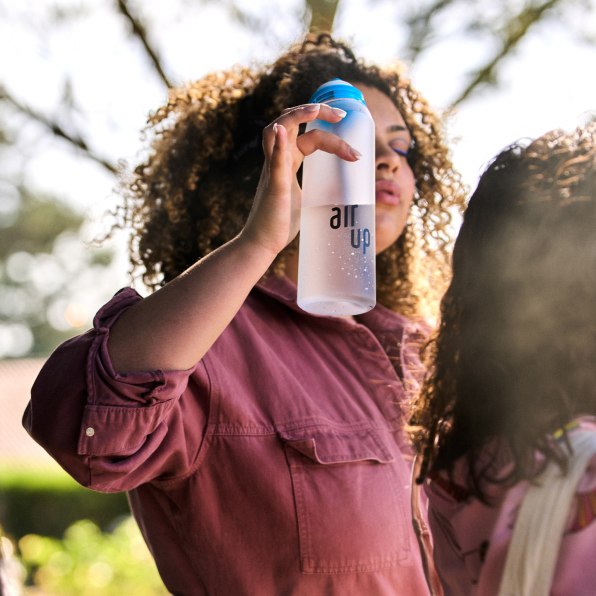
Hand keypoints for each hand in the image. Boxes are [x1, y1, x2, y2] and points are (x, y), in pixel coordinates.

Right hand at [240, 103, 360, 257]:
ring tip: (317, 110)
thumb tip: (340, 190)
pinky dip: (279, 144)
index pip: (307, 136)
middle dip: (316, 111)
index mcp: (287, 164)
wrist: (261, 244)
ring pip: (278, 131)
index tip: (352, 144)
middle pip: (290, 122)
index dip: (328, 132)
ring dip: (296, 116)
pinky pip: (274, 162)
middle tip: (341, 115)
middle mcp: (278, 162)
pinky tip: (282, 130)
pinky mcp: (274, 187)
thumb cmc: (280, 223)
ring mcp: (273, 172)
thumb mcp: (303, 199)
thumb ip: (314, 187)